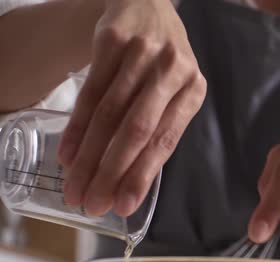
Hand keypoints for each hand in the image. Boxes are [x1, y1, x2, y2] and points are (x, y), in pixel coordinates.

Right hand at [59, 0, 205, 216]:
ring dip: (89, 157)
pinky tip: (67, 153)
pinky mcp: (114, 42)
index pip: (165, 140)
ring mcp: (143, 55)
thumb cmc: (162, 61)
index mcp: (193, 90)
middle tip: (91, 203)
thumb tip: (129, 183)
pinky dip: (77, 127)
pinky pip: (91, 91)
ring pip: (110, 115)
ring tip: (74, 186)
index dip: (142, 175)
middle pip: (136, 131)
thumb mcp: (174, 91)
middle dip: (111, 173)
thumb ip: (159, 129)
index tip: (123, 206)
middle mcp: (172, 71)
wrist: (147, 5)